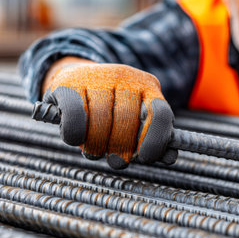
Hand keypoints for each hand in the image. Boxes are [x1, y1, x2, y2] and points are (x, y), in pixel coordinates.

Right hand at [43, 63, 174, 168]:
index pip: (160, 113)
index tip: (144, 158)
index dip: (154, 140)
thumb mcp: (137, 119)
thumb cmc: (112, 109)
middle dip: (121, 147)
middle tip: (116, 160)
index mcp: (148, 86)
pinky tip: (76, 139)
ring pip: (100, 120)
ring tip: (95, 152)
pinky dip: (75, 134)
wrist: (76, 80)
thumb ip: (153, 137)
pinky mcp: (68, 83)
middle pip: (127, 119)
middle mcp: (125, 77)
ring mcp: (96, 77)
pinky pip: (75, 115)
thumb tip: (169, 158)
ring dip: (97, 146)